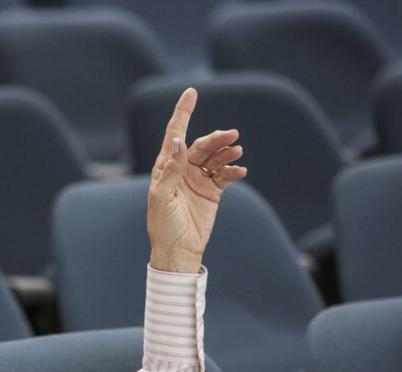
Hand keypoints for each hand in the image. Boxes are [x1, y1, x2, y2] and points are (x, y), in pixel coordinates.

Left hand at [146, 87, 248, 273]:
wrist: (179, 250)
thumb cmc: (163, 225)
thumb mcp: (161, 197)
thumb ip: (170, 170)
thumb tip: (178, 142)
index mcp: (165, 167)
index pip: (174, 134)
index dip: (182, 112)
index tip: (191, 92)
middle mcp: (182, 170)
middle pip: (201, 145)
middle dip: (216, 138)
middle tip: (231, 135)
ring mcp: (198, 179)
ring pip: (216, 157)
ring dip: (227, 152)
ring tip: (237, 150)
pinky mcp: (213, 191)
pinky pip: (226, 175)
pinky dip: (234, 170)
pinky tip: (239, 171)